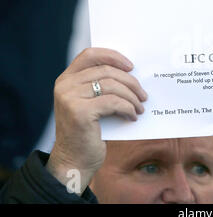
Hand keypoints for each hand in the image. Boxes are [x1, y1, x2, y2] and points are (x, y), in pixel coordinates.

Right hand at [46, 48, 147, 194]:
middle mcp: (65, 85)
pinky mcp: (79, 112)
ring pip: (112, 85)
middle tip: (144, 95)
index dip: (113, 56)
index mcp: (66, 79)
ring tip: (140, 108)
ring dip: (132, 97)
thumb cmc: (88, 132)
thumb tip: (132, 73)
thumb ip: (100, 87)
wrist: (74, 161)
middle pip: (106, 71)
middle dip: (131, 82)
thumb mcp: (91, 104)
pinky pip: (114, 102)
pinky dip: (128, 108)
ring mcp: (70, 98)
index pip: (90, 54)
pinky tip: (132, 117)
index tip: (131, 66)